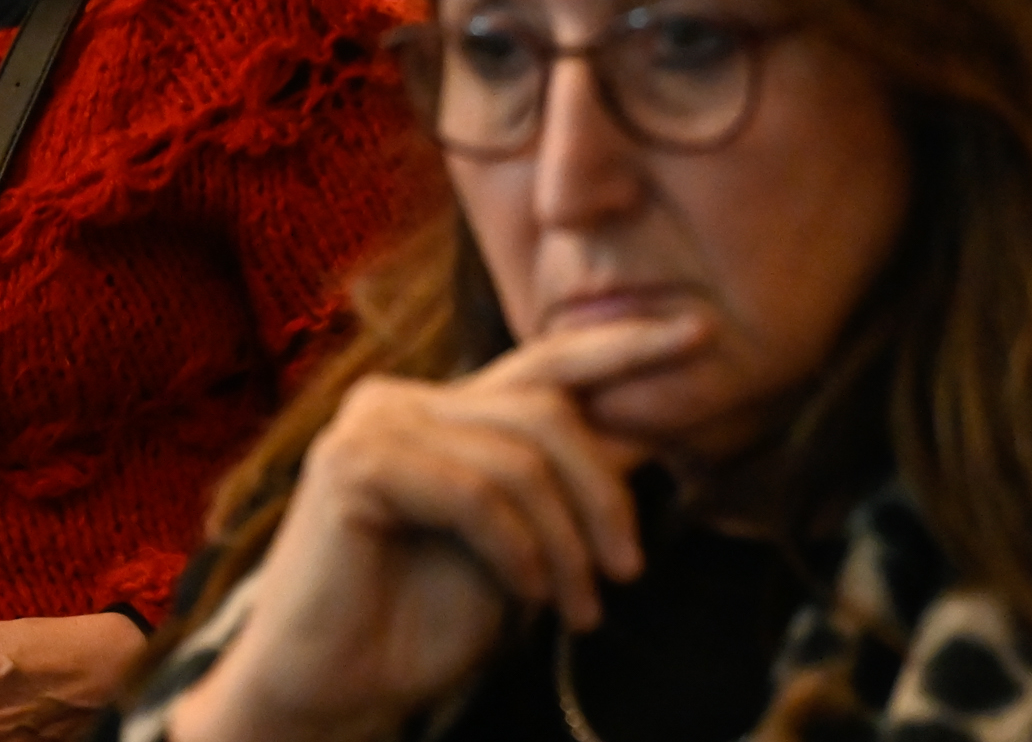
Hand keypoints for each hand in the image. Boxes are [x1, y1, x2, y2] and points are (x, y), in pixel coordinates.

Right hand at [166, 314, 705, 741]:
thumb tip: (653, 429)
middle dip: (605, 491)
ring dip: (566, 540)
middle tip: (630, 570)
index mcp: (443, 408)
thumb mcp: (522, 546)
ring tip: (580, 606)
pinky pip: (473, 491)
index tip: (704, 333)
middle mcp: (405, 398)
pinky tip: (525, 594)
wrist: (327, 698)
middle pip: (548, 408)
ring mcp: (375, 422)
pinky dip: (515, 547)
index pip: (549, 362)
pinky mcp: (354, 463)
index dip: (627, 346)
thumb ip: (567, 485)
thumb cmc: (417, 629)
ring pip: (520, 455)